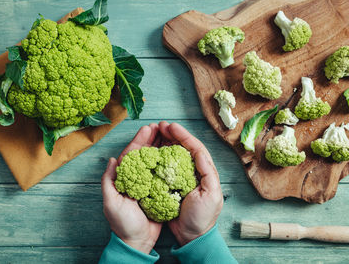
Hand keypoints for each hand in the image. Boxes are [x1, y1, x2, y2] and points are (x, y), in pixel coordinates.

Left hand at [101, 124, 161, 253]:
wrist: (138, 242)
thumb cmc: (122, 224)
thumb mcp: (111, 203)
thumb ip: (109, 182)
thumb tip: (112, 159)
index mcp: (124, 178)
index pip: (132, 154)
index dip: (140, 140)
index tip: (149, 128)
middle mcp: (136, 178)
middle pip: (144, 154)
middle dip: (152, 139)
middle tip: (162, 126)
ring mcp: (147, 183)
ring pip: (154, 161)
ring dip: (161, 147)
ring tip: (170, 135)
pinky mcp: (158, 191)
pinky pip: (163, 173)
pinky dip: (168, 162)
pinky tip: (176, 154)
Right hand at [159, 121, 223, 245]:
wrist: (191, 236)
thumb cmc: (203, 218)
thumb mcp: (211, 195)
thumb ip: (208, 172)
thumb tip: (199, 152)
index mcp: (205, 171)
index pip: (195, 147)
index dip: (183, 136)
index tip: (171, 127)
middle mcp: (194, 171)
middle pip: (184, 147)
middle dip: (173, 134)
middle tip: (160, 125)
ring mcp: (183, 177)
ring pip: (174, 154)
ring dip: (165, 142)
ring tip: (155, 132)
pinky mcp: (172, 184)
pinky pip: (165, 166)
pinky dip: (159, 156)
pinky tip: (152, 151)